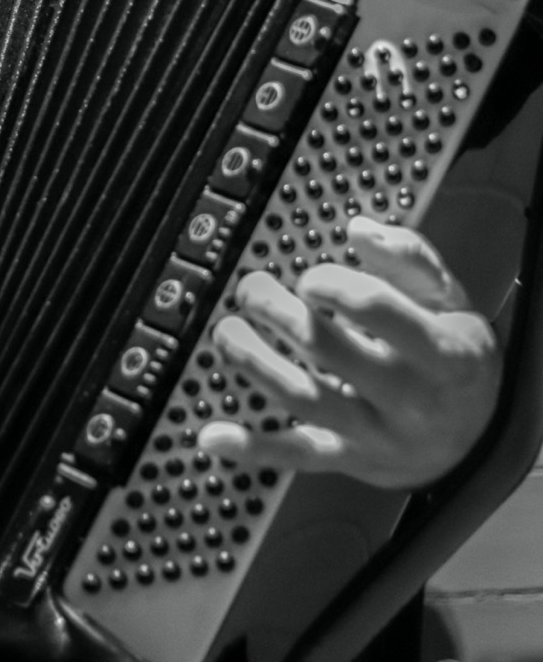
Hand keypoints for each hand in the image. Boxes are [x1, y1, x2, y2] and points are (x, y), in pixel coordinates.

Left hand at [197, 215, 501, 488]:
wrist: (479, 435)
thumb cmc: (456, 355)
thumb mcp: (451, 299)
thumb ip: (409, 258)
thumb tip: (360, 230)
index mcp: (441, 352)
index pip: (374, 308)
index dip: (331, 284)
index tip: (311, 277)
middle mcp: (409, 400)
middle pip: (328, 350)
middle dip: (278, 313)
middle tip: (251, 290)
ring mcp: (377, 437)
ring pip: (305, 401)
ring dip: (255, 363)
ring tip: (226, 333)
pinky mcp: (351, 462)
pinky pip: (298, 456)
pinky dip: (252, 447)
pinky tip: (213, 435)